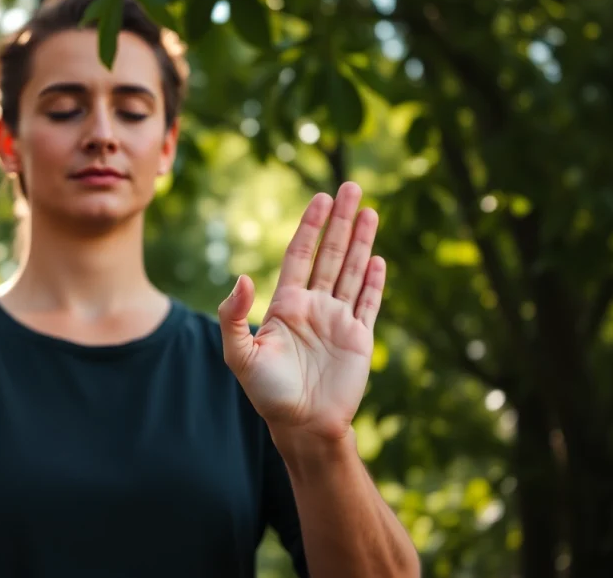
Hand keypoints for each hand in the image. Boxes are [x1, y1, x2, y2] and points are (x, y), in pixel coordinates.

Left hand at [218, 182, 384, 441]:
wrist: (302, 425)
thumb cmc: (267, 392)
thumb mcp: (239, 354)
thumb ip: (233, 316)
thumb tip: (243, 277)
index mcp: (286, 304)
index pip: (300, 254)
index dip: (310, 226)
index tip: (320, 199)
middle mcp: (314, 306)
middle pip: (331, 253)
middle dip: (341, 221)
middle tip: (351, 186)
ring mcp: (338, 320)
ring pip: (352, 271)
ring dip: (362, 242)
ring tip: (370, 210)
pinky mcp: (358, 338)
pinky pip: (368, 302)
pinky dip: (374, 281)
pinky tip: (378, 259)